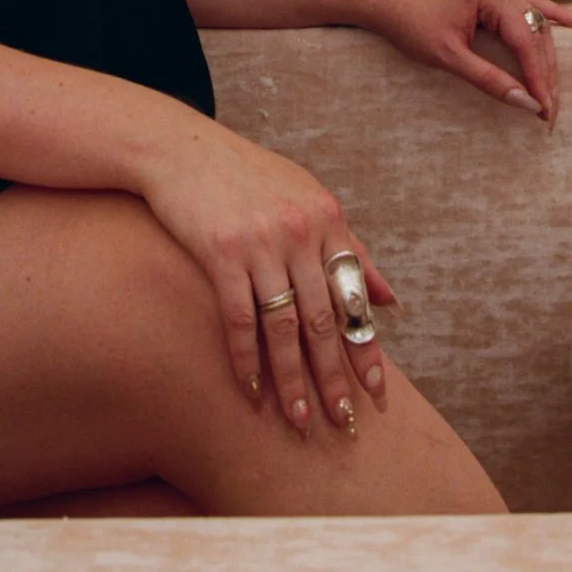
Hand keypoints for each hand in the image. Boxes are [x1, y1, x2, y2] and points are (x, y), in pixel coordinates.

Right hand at [134, 114, 399, 437]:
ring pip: (285, 327)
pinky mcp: (221, 253)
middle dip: (334, 376)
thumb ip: (349, 248)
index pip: (355, 296)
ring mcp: (261, 243)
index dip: (366, 347)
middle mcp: (301, 231)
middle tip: (343, 422)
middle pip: (323, 320)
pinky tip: (251, 391)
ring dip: (293, 380)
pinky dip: (246, 359)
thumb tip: (389, 299)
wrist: (183, 149)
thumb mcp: (308, 199)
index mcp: (328, 219)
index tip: (378, 392)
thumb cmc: (247, 177)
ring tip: (299, 420)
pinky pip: (239, 318)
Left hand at [367, 0, 571, 126]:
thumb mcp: (448, 56)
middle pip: (536, 33)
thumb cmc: (409, 21)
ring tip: (556, 88)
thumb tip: (523, 102)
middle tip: (550, 109)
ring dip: (546, 57)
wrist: (383, 0)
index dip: (538, 78)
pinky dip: (550, 21)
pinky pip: (528, 10)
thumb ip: (488, 79)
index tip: (544, 109)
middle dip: (545, 73)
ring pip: (535, 25)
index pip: (525, 41)